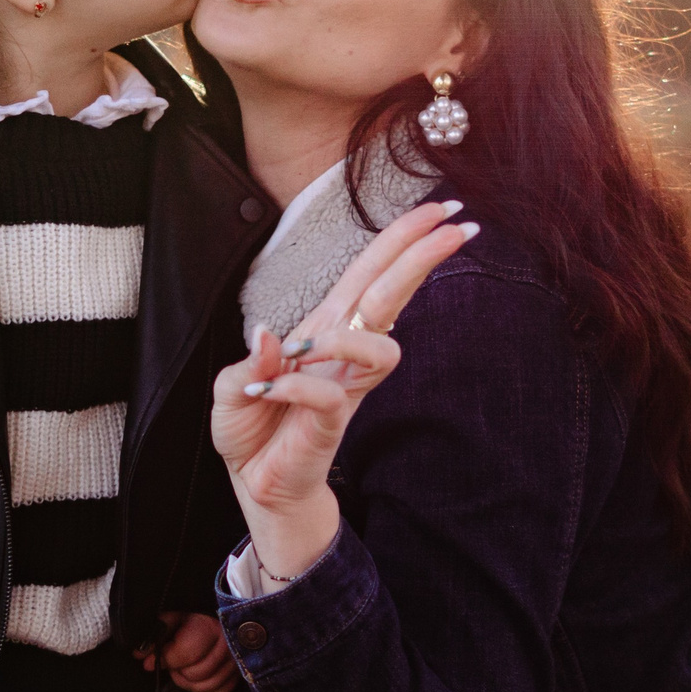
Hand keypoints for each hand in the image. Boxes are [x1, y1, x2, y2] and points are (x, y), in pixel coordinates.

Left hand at [142, 611, 235, 691]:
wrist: (218, 615)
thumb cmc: (192, 616)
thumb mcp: (173, 616)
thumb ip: (156, 633)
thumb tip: (139, 654)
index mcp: (209, 626)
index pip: (185, 654)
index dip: (166, 659)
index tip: (155, 656)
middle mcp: (227, 644)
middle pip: (195, 673)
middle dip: (178, 670)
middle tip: (173, 661)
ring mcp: (235, 660)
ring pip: (207, 685)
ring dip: (188, 681)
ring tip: (183, 668)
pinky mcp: (239, 672)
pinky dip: (202, 689)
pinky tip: (194, 677)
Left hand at [212, 200, 474, 582]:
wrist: (252, 482)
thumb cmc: (252, 426)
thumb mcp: (231, 384)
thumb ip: (249, 359)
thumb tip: (269, 333)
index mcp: (323, 327)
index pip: (369, 273)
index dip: (402, 239)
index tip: (443, 208)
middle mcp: (341, 351)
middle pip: (391, 293)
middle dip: (421, 256)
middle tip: (458, 225)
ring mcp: (343, 386)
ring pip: (381, 346)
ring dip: (346, 338)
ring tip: (306, 349)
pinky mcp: (333, 422)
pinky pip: (328, 393)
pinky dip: (294, 386)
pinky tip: (268, 390)